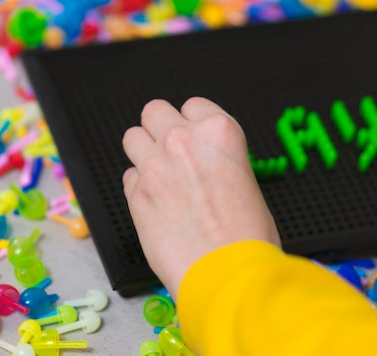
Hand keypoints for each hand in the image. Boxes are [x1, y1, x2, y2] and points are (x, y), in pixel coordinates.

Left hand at [122, 97, 280, 297]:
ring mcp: (154, 165)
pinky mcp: (135, 193)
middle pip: (154, 110)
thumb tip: (204, 163)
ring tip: (159, 173)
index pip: (193, 105)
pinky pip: (129, 175)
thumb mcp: (245, 180)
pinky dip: (139, 184)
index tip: (194, 137)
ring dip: (143, 150)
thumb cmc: (248, 234)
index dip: (193, 122)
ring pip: (132, 136)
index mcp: (218, 131)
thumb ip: (217, 160)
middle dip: (161, 127)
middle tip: (171, 150)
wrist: (228, 272)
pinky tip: (156, 202)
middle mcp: (182, 140)